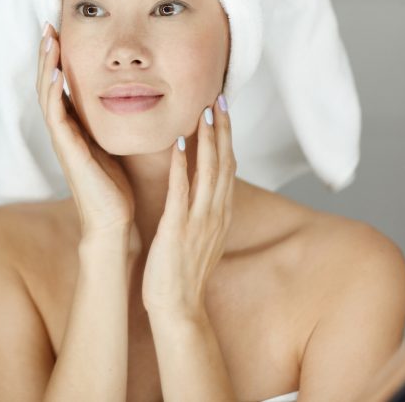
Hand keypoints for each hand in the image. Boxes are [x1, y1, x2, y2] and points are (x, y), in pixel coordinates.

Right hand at [37, 23, 136, 242]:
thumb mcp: (116, 146)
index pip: (61, 85)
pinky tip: (59, 71)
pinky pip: (56, 115)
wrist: (113, 224)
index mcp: (75, 128)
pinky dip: (54, 92)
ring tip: (49, 38)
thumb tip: (135, 98)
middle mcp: (64, 131)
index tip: (63, 30)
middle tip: (48, 24)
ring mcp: (63, 140)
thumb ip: (117, 124)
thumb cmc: (117, 189)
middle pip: (48, 83)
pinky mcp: (68, 151)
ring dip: (47, 65)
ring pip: (47, 94)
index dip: (59, 58)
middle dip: (48, 53)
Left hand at [141, 95, 235, 316]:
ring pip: (208, 171)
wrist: (178, 307)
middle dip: (222, 129)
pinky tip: (176, 143)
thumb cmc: (183, 272)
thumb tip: (199, 188)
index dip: (227, 137)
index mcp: (220, 214)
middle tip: (219, 98)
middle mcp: (215, 213)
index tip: (223, 109)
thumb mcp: (200, 236)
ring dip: (206, 139)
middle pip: (224, 163)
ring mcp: (199, 221)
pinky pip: (181, 191)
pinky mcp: (178, 228)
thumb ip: (202, 210)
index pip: (228, 167)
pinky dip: (180, 165)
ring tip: (203, 111)